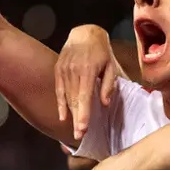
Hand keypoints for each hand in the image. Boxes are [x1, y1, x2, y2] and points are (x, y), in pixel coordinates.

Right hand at [55, 25, 120, 139]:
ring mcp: (64, 70)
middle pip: (74, 100)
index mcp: (88, 70)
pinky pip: (58, 91)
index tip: (83, 128)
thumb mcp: (110, 65)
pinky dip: (60, 104)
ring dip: (70, 115)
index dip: (84, 114)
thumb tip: (105, 104)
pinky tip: (63, 117)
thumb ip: (108, 85)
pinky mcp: (58, 70)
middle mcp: (73, 71)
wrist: (84, 34)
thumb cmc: (101, 52)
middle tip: (80, 136)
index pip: (85, 96)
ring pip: (66, 97)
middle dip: (77, 119)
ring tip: (75, 130)